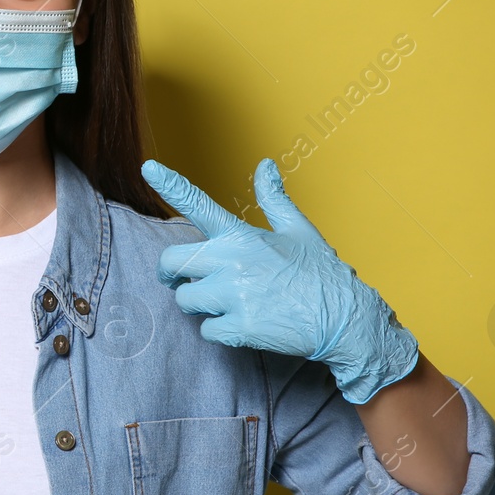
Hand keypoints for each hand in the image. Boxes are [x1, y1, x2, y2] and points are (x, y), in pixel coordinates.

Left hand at [141, 156, 418, 403]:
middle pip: (170, 261)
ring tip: (225, 302)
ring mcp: (234, 296)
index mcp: (242, 235)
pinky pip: (206, 329)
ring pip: (184, 298)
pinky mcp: (239, 327)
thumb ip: (273, 198)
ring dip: (197, 303)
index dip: (171, 184)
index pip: (198, 203)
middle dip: (172, 272)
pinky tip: (242, 323)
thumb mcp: (299, 230)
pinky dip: (219, 330)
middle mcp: (232, 261)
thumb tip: (265, 165)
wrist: (345, 319)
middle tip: (183, 277)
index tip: (148, 167)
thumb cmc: (321, 273)